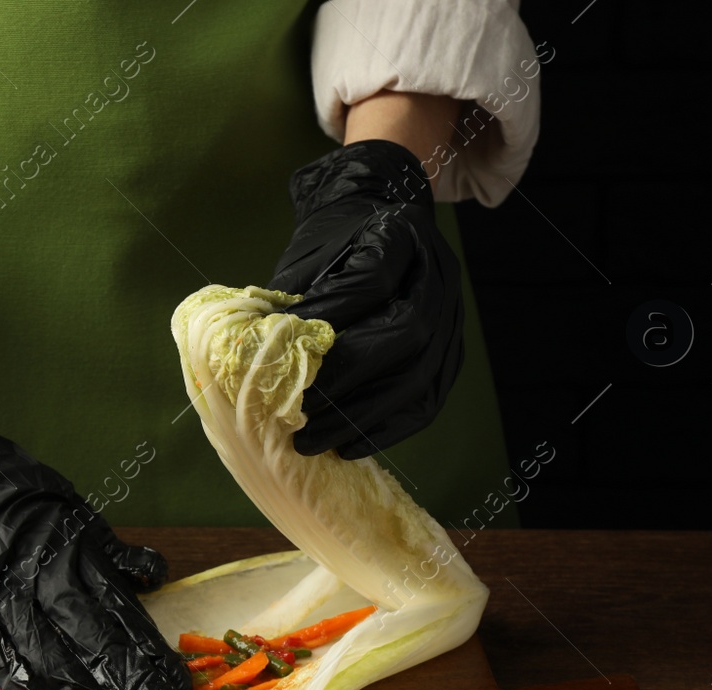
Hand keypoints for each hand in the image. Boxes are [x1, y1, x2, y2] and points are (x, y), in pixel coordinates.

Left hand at [267, 139, 462, 459]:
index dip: (329, 319)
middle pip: (405, 334)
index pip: (371, 281)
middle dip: (348, 382)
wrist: (374, 223)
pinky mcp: (450, 355)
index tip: (284, 351)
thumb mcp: (307, 256)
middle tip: (300, 416)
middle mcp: (438, 274)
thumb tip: (259, 359)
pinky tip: (350, 446)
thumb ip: (292, 301)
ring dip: (365, 417)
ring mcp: (452, 317)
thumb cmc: (331, 245)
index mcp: (400, 234)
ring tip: (316, 441)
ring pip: (420, 376)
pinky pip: (428, 401)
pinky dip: (388, 428)